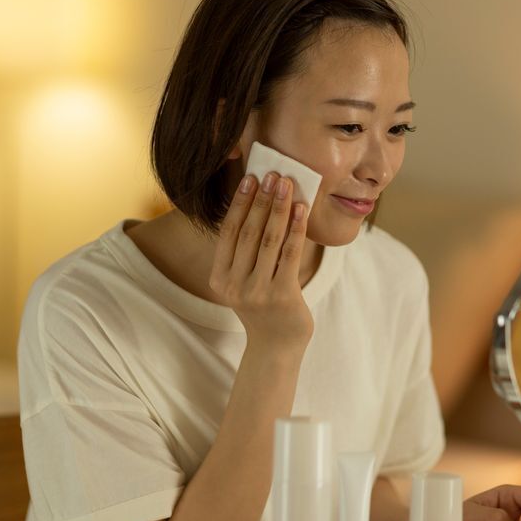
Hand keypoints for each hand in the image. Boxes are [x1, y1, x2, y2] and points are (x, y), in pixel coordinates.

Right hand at [208, 172, 312, 346]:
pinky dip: (296, 228)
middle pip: (249, 232)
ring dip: (279, 208)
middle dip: (261, 200)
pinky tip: (301, 209)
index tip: (250, 179)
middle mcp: (234, 285)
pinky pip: (289, 253)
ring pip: (269, 240)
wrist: (277, 346)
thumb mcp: (244, 281)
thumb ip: (246, 253)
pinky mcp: (282, 295)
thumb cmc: (264, 307)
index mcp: (220, 279)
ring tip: (286, 184)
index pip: (229, 232)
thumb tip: (262, 204)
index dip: (239, 203)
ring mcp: (257, 291)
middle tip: (272, 174)